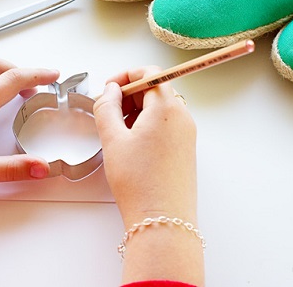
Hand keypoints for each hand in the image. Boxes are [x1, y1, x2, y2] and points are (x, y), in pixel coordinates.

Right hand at [94, 66, 196, 225]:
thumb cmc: (140, 182)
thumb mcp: (113, 139)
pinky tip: (132, 145)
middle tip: (109, 112)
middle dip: (130, 95)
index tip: (109, 88)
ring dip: (137, 111)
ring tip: (118, 132)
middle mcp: (182, 116)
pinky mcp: (185, 149)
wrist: (162, 219)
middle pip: (156, 89)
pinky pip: (166, 125)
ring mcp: (186, 133)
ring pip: (160, 108)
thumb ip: (106, 107)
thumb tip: (109, 91)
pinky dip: (147, 125)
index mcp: (167, 108)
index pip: (150, 73)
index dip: (126, 76)